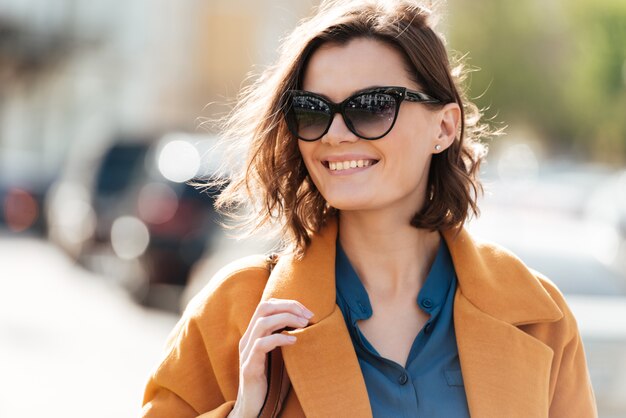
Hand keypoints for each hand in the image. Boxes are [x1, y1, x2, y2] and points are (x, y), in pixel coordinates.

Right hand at [229, 298, 313, 417]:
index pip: (267, 305)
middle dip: (288, 306)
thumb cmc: (271, 380)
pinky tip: (293, 341)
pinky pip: (261, 345)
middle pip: (264, 307)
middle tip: (308, 315)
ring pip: (262, 322)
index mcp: (254, 334)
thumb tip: (309, 325)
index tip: (307, 311)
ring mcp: (246, 352)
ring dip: (286, 319)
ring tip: (303, 325)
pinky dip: (279, 338)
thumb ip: (287, 339)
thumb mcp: (280, 355)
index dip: (287, 303)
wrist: (255, 406)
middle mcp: (248, 339)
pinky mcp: (249, 367)